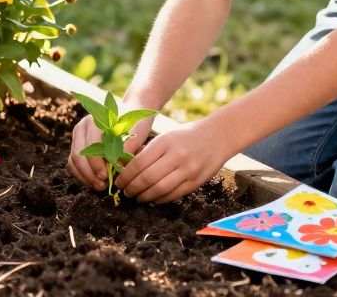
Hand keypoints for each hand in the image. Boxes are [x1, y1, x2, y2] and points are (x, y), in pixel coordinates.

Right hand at [67, 111, 154, 189]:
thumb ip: (129, 146)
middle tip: (102, 185)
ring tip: (100, 186)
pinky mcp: (76, 145)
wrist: (130, 114)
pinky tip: (94, 182)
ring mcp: (78, 135)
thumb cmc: (135, 124)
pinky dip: (81, 175)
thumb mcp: (137, 132)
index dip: (96, 164)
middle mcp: (83, 126)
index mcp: (96, 120)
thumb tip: (117, 163)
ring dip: (85, 176)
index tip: (106, 176)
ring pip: (73, 160)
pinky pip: (72, 163)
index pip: (90, 145)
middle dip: (89, 173)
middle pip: (78, 155)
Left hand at [116, 118, 230, 203]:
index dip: (125, 176)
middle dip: (132, 188)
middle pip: (147, 179)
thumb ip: (148, 151)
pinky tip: (153, 198)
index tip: (119, 182)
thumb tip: (126, 169)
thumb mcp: (166, 137)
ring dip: (144, 197)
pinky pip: (173, 195)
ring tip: (137, 197)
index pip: (138, 163)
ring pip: (159, 190)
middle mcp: (177, 156)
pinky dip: (160, 199)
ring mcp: (188, 170)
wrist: (218, 136)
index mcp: (165, 142)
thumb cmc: (186, 136)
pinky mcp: (196, 182)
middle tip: (126, 192)